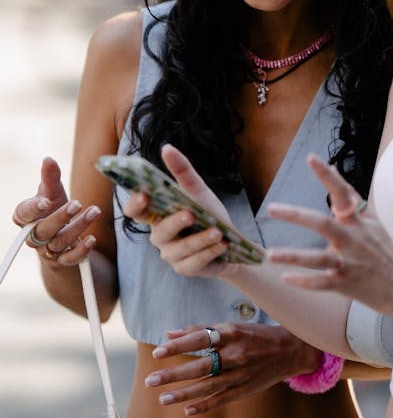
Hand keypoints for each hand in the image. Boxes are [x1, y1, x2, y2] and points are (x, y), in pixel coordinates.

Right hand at [12, 157, 99, 267]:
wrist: (61, 234)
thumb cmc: (54, 209)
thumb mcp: (53, 193)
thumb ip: (50, 178)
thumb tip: (48, 159)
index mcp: (27, 217)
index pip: (23, 214)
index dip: (33, 209)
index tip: (46, 201)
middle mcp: (34, 235)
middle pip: (43, 229)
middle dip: (60, 217)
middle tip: (78, 203)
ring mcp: (47, 250)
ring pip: (59, 242)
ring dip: (78, 227)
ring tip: (95, 211)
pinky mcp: (62, 261)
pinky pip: (69, 259)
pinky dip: (81, 250)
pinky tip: (92, 239)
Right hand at [131, 144, 233, 277]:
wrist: (232, 242)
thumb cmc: (208, 214)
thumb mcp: (198, 191)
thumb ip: (182, 171)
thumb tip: (166, 148)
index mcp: (157, 215)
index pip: (135, 211)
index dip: (135, 204)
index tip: (144, 195)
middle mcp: (160, 236)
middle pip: (159, 231)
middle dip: (175, 222)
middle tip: (190, 213)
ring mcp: (171, 255)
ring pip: (179, 249)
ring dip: (200, 239)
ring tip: (218, 232)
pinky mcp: (186, 269)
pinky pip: (194, 262)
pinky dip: (209, 252)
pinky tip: (222, 244)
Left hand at [143, 322, 322, 413]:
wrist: (290, 349)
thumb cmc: (255, 335)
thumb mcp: (231, 326)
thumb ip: (200, 329)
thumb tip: (169, 332)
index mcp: (231, 333)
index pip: (200, 338)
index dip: (178, 346)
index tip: (157, 352)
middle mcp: (235, 353)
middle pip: (200, 365)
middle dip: (174, 374)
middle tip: (151, 380)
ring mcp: (241, 373)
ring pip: (208, 385)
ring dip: (184, 393)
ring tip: (162, 398)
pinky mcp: (245, 389)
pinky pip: (222, 399)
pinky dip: (204, 405)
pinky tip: (187, 410)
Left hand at [266, 154, 392, 316]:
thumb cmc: (384, 252)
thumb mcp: (372, 222)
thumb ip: (351, 198)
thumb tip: (333, 168)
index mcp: (358, 222)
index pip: (342, 193)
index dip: (327, 176)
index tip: (311, 158)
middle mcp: (354, 239)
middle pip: (323, 223)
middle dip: (297, 216)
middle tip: (272, 209)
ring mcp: (350, 263)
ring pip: (319, 258)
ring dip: (294, 256)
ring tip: (270, 254)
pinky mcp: (347, 285)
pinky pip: (323, 283)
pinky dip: (305, 281)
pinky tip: (286, 278)